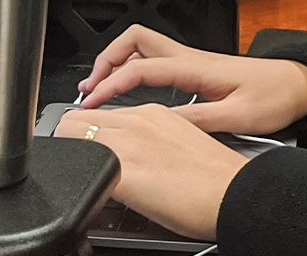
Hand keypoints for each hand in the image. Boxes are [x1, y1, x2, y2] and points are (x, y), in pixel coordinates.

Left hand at [61, 104, 247, 241]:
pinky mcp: (124, 172)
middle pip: (76, 119)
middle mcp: (137, 121)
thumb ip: (150, 140)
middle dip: (71, 141)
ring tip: (85, 177)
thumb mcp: (180, 142)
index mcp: (152, 113)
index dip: (87, 132)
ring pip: (71, 134)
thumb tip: (131, 156)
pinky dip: (81, 177)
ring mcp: (129, 145)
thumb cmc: (215, 179)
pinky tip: (93, 191)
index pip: (99, 111)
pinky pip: (83, 166)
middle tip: (80, 165)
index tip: (88, 147)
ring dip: (73, 155)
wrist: (235, 196)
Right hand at [78, 25, 306, 134]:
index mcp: (195, 67)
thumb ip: (198, 120)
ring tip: (101, 87)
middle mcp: (189, 58)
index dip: (111, 84)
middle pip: (135, 40)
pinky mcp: (196, 69)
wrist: (298, 84)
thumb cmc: (274, 97)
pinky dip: (134, 69)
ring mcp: (192, 61)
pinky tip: (130, 90)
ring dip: (118, 61)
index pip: (140, 68)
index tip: (92, 103)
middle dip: (106, 59)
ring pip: (143, 47)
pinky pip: (155, 60)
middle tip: (91, 88)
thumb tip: (161, 125)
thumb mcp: (237, 117)